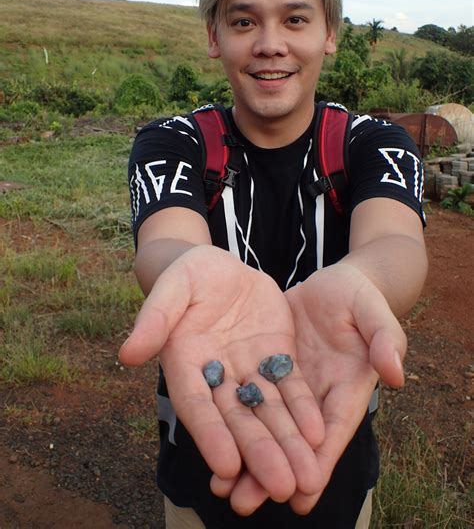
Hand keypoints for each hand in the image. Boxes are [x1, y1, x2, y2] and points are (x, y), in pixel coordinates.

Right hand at [119, 245, 324, 502]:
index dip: (210, 435)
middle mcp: (217, 378)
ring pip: (269, 411)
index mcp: (185, 365)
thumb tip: (127, 354)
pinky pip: (290, 387)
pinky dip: (303, 410)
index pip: (197, 406)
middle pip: (238, 420)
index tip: (227, 466)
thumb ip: (154, 318)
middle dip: (260, 453)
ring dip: (288, 443)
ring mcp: (249, 370)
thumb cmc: (188, 275)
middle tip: (280, 487)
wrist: (220, 268)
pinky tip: (318, 434)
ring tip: (308, 477)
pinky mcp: (276, 358)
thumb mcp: (172, 287)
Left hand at [211, 262, 405, 514]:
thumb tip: (396, 375)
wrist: (331, 283)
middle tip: (242, 502)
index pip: (333, 430)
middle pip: (293, 440)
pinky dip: (232, 421)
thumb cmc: (359, 296)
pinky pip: (248, 398)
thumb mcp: (373, 311)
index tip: (301, 494)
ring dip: (245, 456)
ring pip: (266, 426)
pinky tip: (212, 440)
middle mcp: (316, 396)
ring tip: (219, 488)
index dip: (318, 460)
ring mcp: (288, 384)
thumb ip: (385, 338)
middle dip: (270, 472)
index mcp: (347, 388)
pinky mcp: (265, 368)